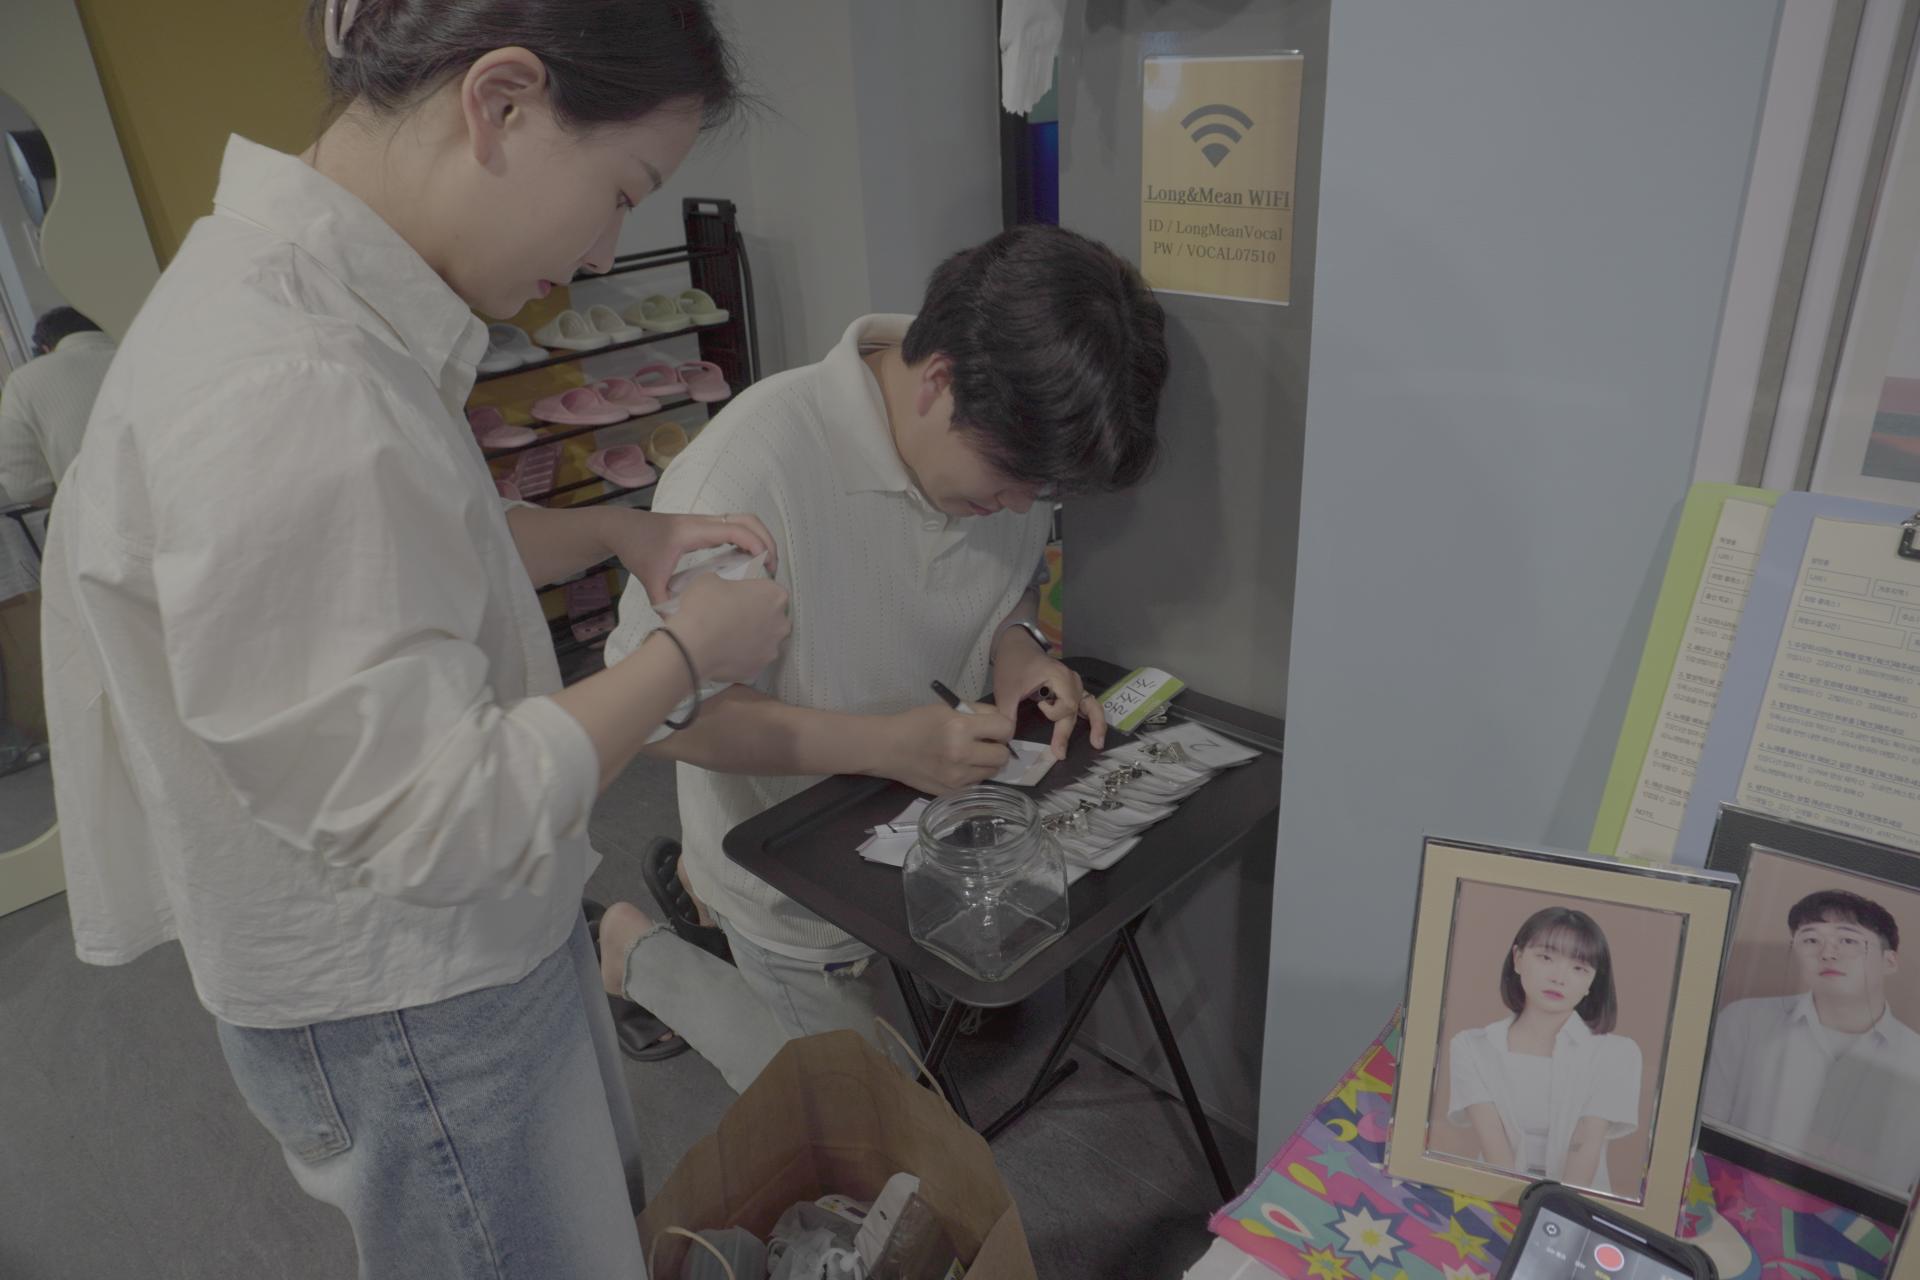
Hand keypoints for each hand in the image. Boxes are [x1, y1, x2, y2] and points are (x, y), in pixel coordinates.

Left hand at [600, 509, 778, 603]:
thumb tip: (678, 625)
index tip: (766, 566)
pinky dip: (749, 540)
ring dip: (760, 538)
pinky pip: (734, 528)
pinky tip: (748, 562)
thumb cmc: (636, 547)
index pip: (735, 530)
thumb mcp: (649, 579)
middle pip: (748, 519)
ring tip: (765, 565)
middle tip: (772, 568)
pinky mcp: (704, 528)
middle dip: (767, 540)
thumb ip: (663, 603)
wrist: (622, 528)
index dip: (756, 544)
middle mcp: (704, 523)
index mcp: (694, 531)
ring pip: (744, 521)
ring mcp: (705, 523)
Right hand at [663, 574, 790, 684]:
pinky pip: (752, 660)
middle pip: (773, 619)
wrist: (693, 644)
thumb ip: (725, 584)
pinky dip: (741, 658)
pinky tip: (724, 653)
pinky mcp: (758, 669)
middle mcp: (780, 623)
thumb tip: (722, 591)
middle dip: (758, 618)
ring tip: (727, 638)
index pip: (772, 592)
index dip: (755, 594)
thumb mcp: (710, 580)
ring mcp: (771, 648)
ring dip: (751, 640)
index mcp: (774, 595)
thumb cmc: (705, 607)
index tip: (740, 598)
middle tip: (734, 618)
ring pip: (765, 642)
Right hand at [878, 703, 1015, 794]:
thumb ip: (978, 712)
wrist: (888, 748)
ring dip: (987, 763)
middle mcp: (962, 754)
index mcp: (960, 727)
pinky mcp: (951, 792)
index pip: (1005, 728)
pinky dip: (973, 775)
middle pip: (1003, 755)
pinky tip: (959, 766)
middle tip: (985, 743)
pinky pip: (976, 783)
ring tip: (971, 755)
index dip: (1004, 727)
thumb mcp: (947, 708)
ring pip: (993, 772)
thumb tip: (1003, 720)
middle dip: (998, 747)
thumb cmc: (916, 723)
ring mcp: (957, 777)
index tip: (996, 728)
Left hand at [991, 632, 1105, 758]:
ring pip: (1091, 705)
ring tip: (1097, 743)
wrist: (1015, 646)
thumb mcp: (1006, 689)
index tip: (1038, 705)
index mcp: (1059, 676)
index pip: (1067, 705)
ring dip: (1096, 724)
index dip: (1054, 713)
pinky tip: (1093, 732)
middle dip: (1068, 732)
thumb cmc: (1012, 665)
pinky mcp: (1071, 688)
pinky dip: (1092, 717)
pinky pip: (1087, 703)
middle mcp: (1071, 680)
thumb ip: (1007, 714)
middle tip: (1060, 754)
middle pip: (1077, 709)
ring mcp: (1074, 684)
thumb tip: (1007, 740)